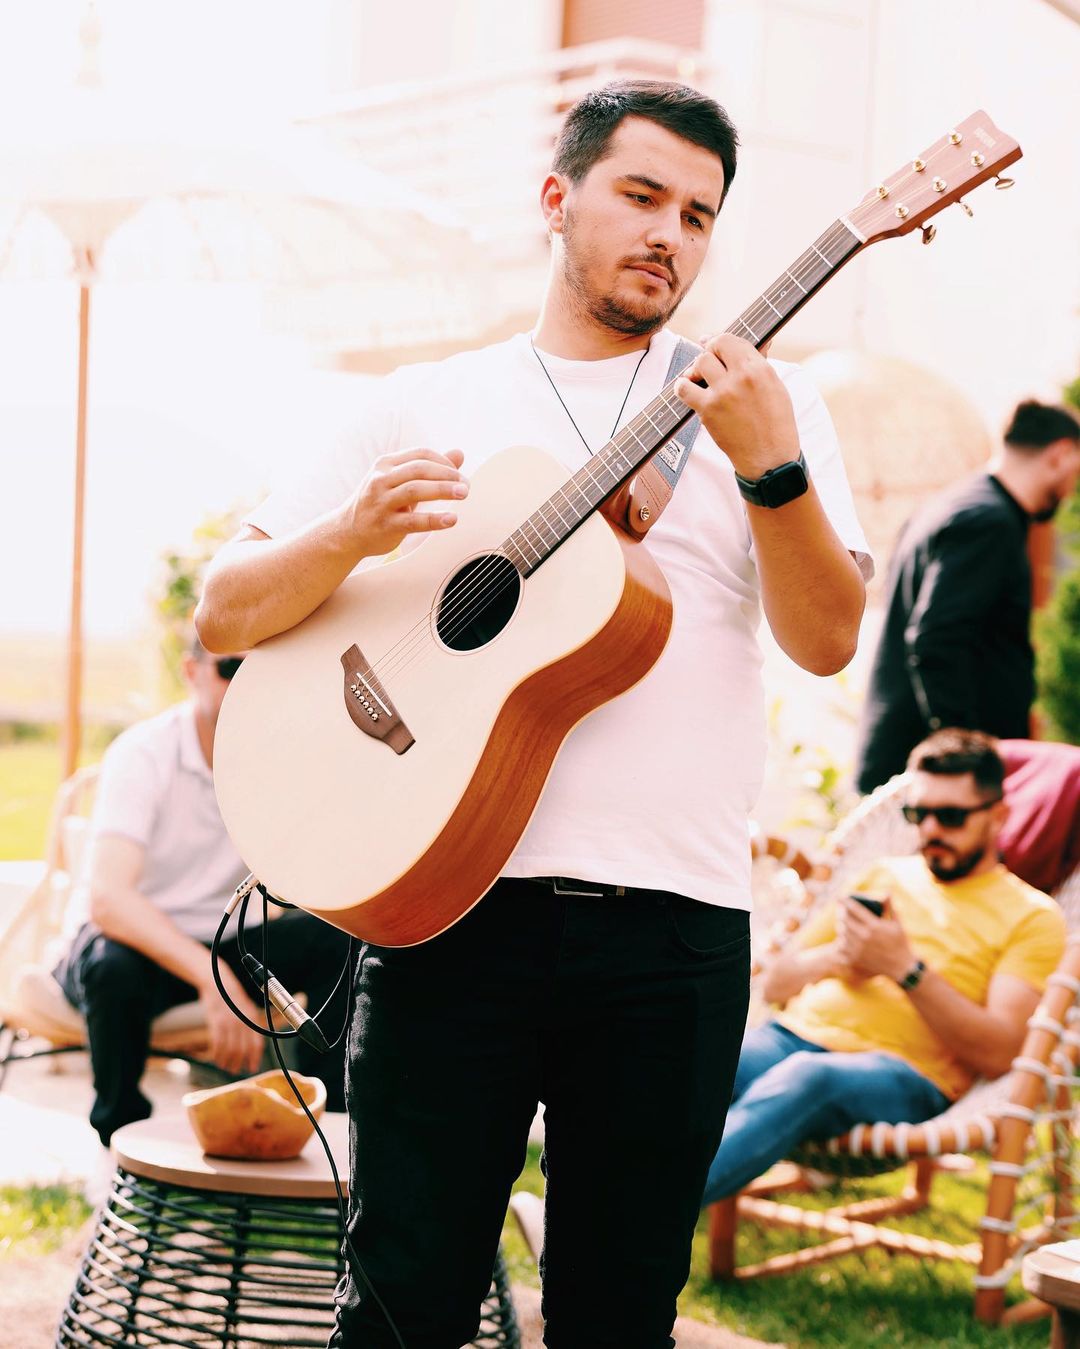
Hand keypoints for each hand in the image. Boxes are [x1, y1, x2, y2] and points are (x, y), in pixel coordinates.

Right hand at [200, 966, 266, 1076]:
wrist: (217, 983)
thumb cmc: (232, 998)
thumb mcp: (246, 1009)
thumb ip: (250, 1025)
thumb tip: (253, 1046)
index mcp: (253, 1018)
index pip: (257, 1044)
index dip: (254, 1058)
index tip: (252, 1068)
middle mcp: (243, 1021)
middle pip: (242, 1050)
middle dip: (239, 1063)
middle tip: (234, 1070)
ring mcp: (230, 1022)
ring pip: (230, 1049)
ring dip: (227, 1061)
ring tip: (224, 1066)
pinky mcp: (216, 1022)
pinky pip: (218, 1044)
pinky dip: (217, 1054)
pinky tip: (216, 1059)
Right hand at [346, 447, 467, 555]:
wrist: (347, 531)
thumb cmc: (379, 503)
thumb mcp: (400, 481)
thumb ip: (430, 468)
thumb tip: (459, 454)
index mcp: (385, 464)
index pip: (420, 454)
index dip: (443, 462)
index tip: (458, 474)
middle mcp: (381, 480)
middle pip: (419, 469)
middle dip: (447, 475)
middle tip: (465, 485)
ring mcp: (381, 502)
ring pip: (415, 490)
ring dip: (442, 490)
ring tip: (463, 494)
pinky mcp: (385, 525)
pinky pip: (413, 521)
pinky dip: (434, 519)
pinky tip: (451, 519)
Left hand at [675, 335, 799, 479]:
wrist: (770, 458)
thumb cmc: (775, 424)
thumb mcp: (775, 387)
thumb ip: (760, 365)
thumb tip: (759, 342)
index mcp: (760, 369)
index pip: (731, 340)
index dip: (719, 342)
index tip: (712, 345)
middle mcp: (741, 376)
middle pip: (713, 348)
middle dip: (708, 354)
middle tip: (708, 365)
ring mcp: (723, 392)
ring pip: (699, 363)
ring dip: (696, 370)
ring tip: (699, 379)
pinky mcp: (709, 410)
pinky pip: (684, 388)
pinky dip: (682, 387)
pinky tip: (686, 390)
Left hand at [835, 897, 913, 981]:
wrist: (902, 967)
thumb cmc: (900, 942)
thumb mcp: (897, 923)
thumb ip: (890, 907)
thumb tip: (887, 891)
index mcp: (874, 926)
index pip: (854, 909)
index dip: (845, 901)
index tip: (840, 897)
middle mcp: (864, 937)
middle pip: (844, 920)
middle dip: (841, 913)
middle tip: (841, 910)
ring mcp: (858, 949)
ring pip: (841, 933)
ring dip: (840, 926)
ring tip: (842, 923)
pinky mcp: (855, 959)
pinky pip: (841, 947)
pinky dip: (841, 941)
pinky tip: (844, 938)